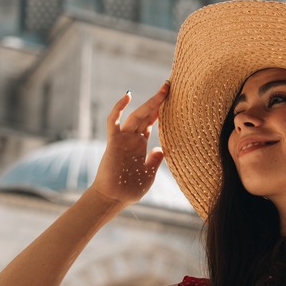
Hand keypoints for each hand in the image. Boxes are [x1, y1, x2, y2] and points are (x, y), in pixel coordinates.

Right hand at [89, 81, 169, 206]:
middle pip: (146, 115)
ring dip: (149, 103)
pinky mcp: (113, 142)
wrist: (114, 199)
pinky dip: (118, 109)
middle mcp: (132, 139)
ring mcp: (122, 139)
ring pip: (136, 115)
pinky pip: (114, 122)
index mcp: (139, 145)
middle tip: (169, 86)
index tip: (171, 98)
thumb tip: (161, 149)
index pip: (150, 122)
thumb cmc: (130, 190)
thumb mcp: (148, 174)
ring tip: (163, 91)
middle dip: (157, 101)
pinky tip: (127, 96)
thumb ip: (154, 161)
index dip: (159, 110)